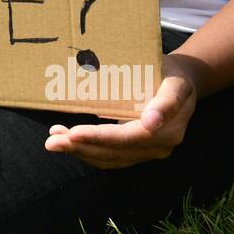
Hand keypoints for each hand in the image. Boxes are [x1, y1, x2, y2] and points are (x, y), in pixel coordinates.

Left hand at [43, 53, 198, 168]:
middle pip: (116, 151)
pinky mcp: (140, 153)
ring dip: (80, 152)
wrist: (182, 83)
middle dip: (81, 147)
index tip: (74, 133)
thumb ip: (167, 100)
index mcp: (169, 127)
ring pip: (111, 159)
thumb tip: (150, 122)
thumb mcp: (175, 80)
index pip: (129, 136)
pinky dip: (87, 152)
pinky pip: (112, 158)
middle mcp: (161, 145)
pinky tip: (67, 142)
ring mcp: (150, 152)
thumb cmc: (171, 74)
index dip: (100, 136)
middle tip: (52, 140)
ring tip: (53, 141)